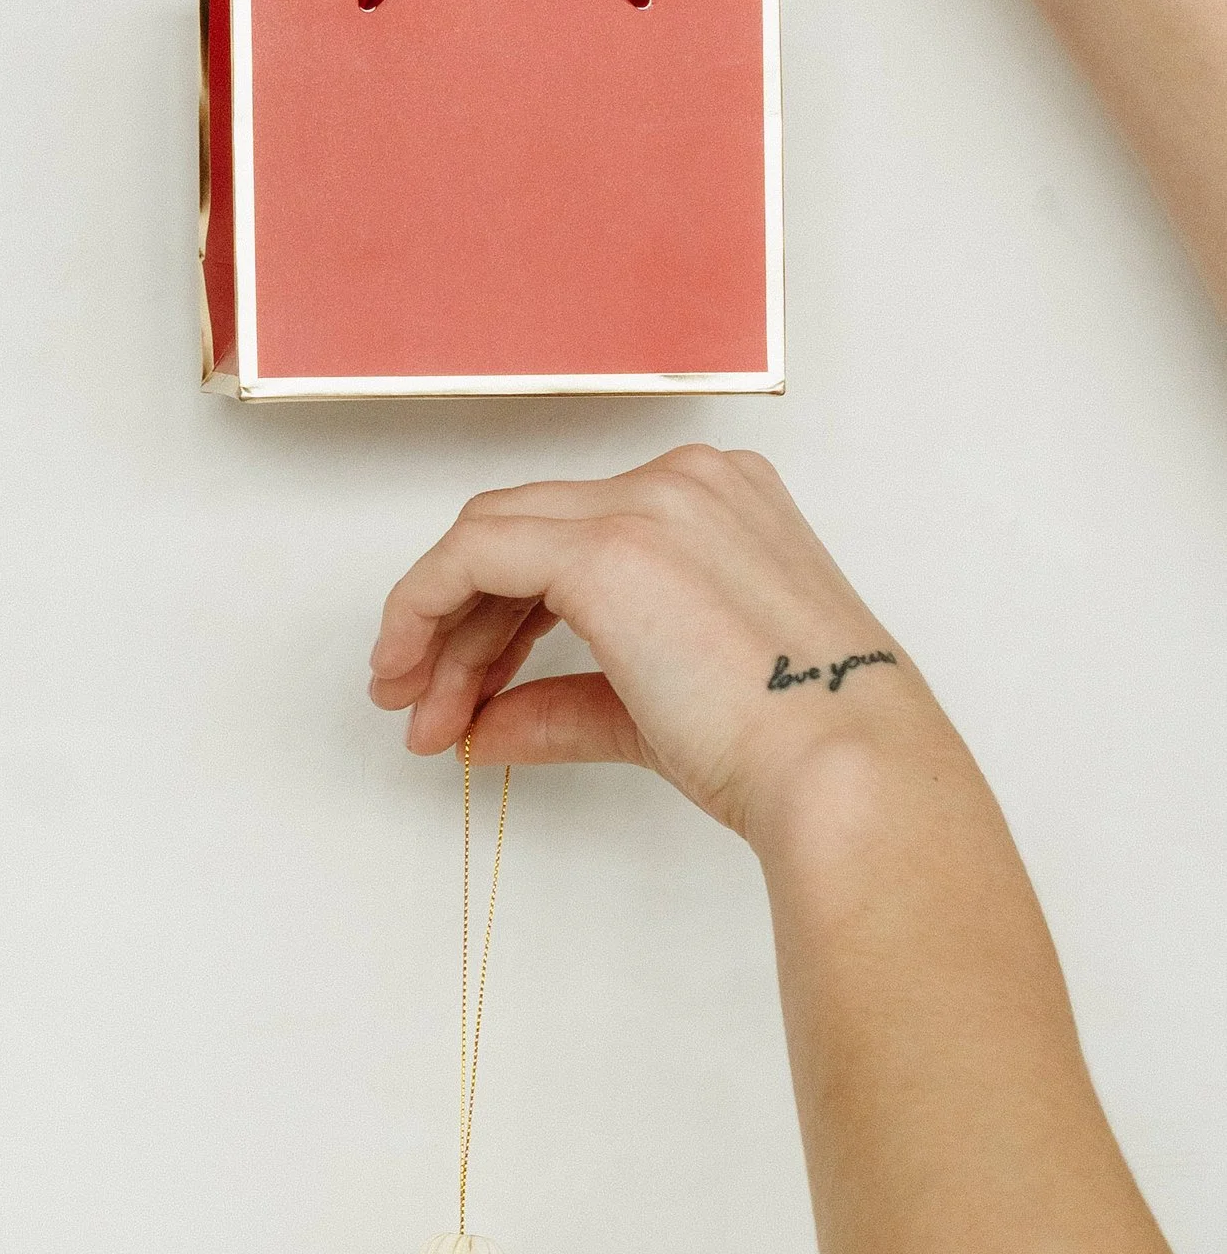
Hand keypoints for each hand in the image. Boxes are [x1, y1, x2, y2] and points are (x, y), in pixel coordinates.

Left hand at [368, 445, 940, 845]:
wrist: (839, 771)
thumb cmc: (788, 748)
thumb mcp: (657, 710)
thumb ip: (566, 704)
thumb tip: (485, 730)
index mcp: (716, 505)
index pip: (571, 537)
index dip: (499, 614)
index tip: (462, 685)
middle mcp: (683, 483)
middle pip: (521, 532)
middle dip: (455, 624)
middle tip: (417, 703)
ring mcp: (647, 503)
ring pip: (490, 538)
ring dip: (439, 630)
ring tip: (418, 713)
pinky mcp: (607, 545)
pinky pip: (474, 556)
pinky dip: (426, 608)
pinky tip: (413, 672)